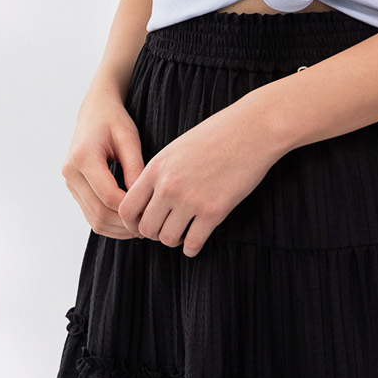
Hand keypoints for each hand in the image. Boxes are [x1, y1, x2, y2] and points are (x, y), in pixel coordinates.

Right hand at [61, 86, 145, 238]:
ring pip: (93, 219)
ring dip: (118, 228)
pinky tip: (129, 221)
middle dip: (125, 224)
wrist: (95, 110)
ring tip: (141, 227)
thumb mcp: (129, 139)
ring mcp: (70, 182)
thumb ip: (136, 168)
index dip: (131, 210)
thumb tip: (144, 200)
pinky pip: (91, 214)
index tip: (151, 214)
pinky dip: (110, 223)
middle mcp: (71, 172)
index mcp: (83, 157)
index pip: (109, 196)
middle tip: (149, 227)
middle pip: (99, 212)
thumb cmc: (114, 120)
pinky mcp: (74, 188)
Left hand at [117, 104, 278, 257]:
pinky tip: (196, 239)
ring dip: (174, 240)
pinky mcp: (214, 211)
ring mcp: (191, 200)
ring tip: (183, 233)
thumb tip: (149, 199)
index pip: (127, 208)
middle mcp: (169, 186)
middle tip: (166, 228)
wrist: (251, 130)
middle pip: (146, 228)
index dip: (132, 222)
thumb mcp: (177, 148)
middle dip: (154, 232)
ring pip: (167, 239)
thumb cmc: (216, 135)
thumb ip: (160, 173)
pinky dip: (192, 248)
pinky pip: (193, 244)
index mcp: (156, 168)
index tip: (143, 223)